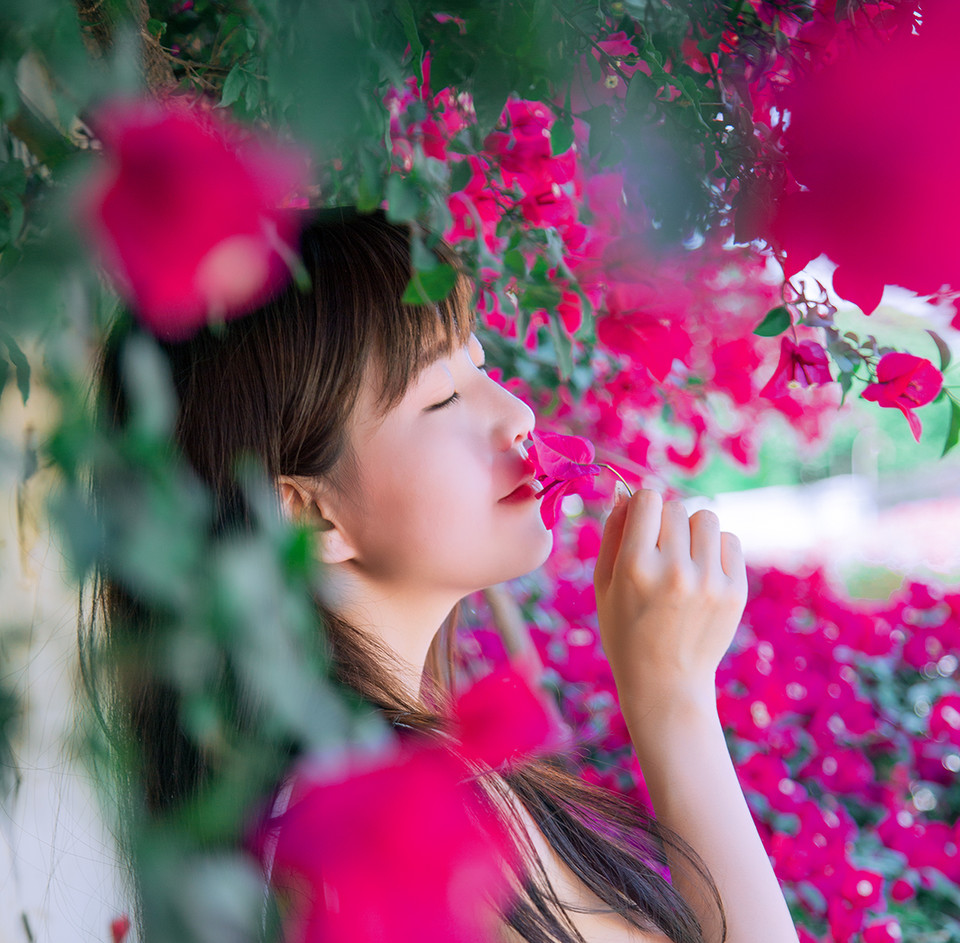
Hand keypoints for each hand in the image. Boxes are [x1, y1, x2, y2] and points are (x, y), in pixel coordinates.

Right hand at [593, 489, 747, 709]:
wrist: (665, 683)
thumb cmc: (625, 629)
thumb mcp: (604, 583)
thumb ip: (612, 532)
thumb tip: (625, 490)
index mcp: (635, 567)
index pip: (649, 499)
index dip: (643, 507)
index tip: (642, 526)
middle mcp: (674, 571)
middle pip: (677, 507)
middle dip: (666, 522)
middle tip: (660, 552)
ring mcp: (709, 582)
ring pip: (706, 518)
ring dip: (693, 531)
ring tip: (683, 560)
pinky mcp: (734, 591)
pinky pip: (729, 541)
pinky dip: (715, 549)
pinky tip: (702, 573)